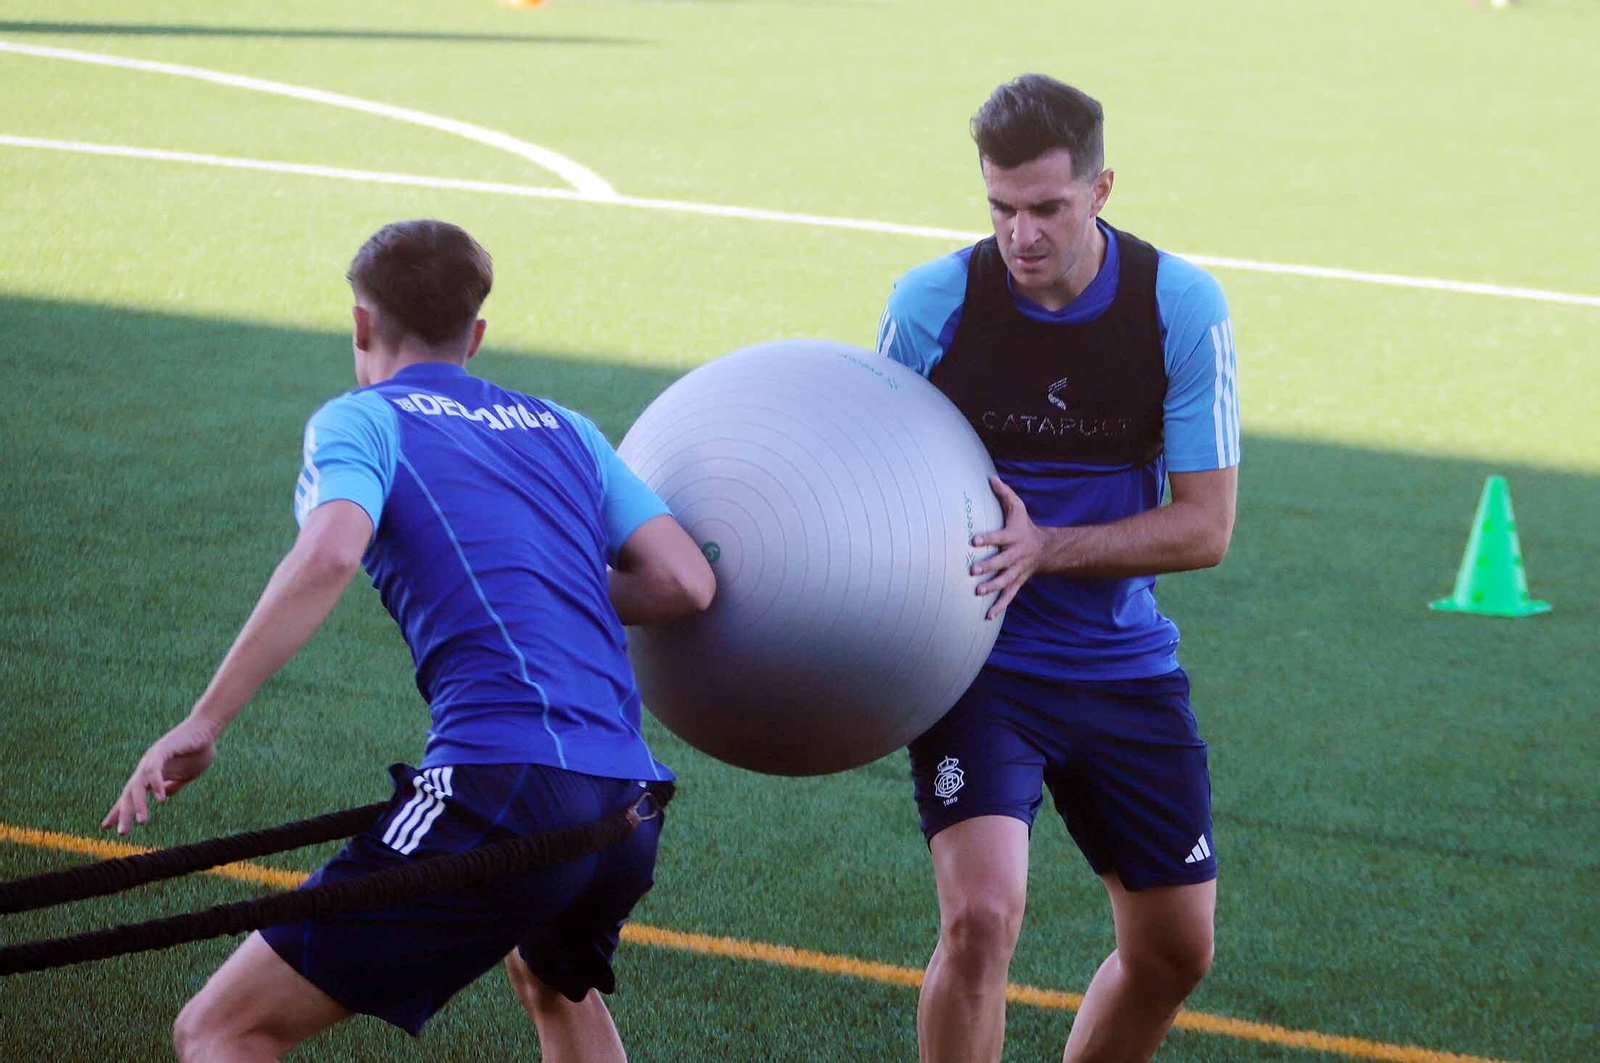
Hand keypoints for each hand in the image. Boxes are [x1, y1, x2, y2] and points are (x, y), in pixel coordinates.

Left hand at [101, 720, 217, 834]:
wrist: (207, 729)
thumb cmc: (198, 750)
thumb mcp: (186, 774)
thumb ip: (174, 784)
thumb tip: (164, 796)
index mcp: (150, 774)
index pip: (130, 795)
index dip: (119, 810)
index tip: (106, 827)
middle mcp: (146, 767)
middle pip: (129, 793)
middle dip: (124, 813)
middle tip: (121, 832)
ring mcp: (152, 758)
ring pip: (138, 784)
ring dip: (139, 804)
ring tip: (142, 821)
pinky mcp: (163, 749)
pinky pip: (154, 770)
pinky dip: (156, 785)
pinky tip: (161, 799)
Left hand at [971, 475, 1043, 620]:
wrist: (1044, 549)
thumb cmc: (1024, 526)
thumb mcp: (1017, 508)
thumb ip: (1003, 494)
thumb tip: (990, 477)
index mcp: (1013, 537)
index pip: (999, 537)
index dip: (988, 538)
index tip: (974, 540)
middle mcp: (1015, 555)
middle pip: (1001, 562)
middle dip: (988, 566)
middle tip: (973, 569)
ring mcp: (1016, 571)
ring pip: (1004, 580)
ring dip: (992, 586)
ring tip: (978, 592)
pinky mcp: (1016, 582)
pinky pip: (1008, 596)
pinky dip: (999, 606)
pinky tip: (987, 615)